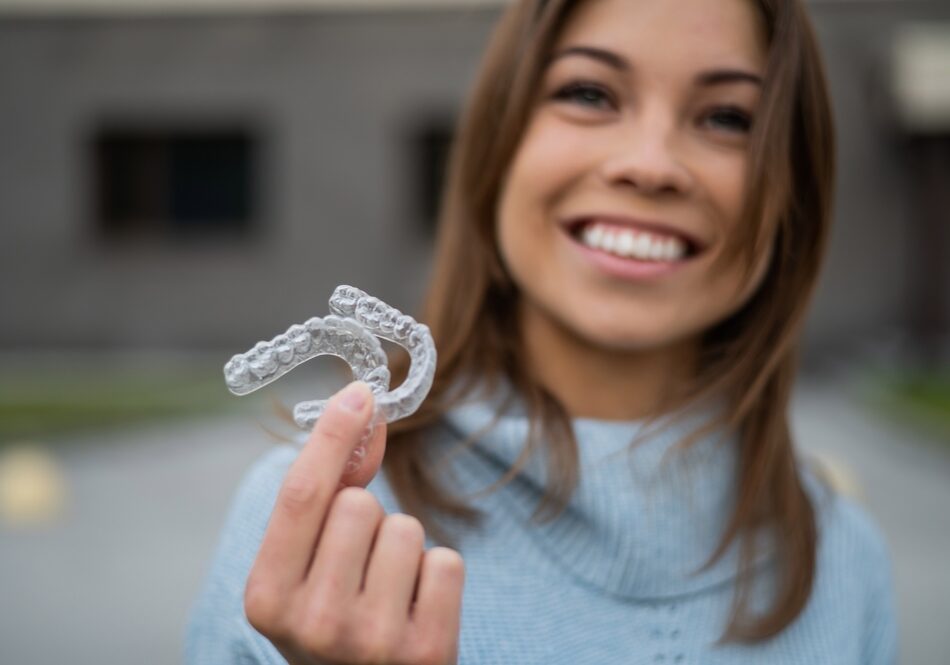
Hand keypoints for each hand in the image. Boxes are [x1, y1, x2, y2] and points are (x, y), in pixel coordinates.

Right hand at [244, 381, 464, 664]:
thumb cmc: (331, 616)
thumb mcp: (305, 567)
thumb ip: (326, 491)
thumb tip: (362, 408)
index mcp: (266, 597)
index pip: (301, 496)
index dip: (331, 437)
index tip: (359, 393)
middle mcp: (312, 623)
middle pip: (360, 505)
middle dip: (366, 518)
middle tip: (358, 565)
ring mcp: (371, 642)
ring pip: (407, 529)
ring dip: (403, 548)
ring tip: (387, 591)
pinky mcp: (427, 652)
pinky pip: (446, 560)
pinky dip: (436, 574)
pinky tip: (416, 608)